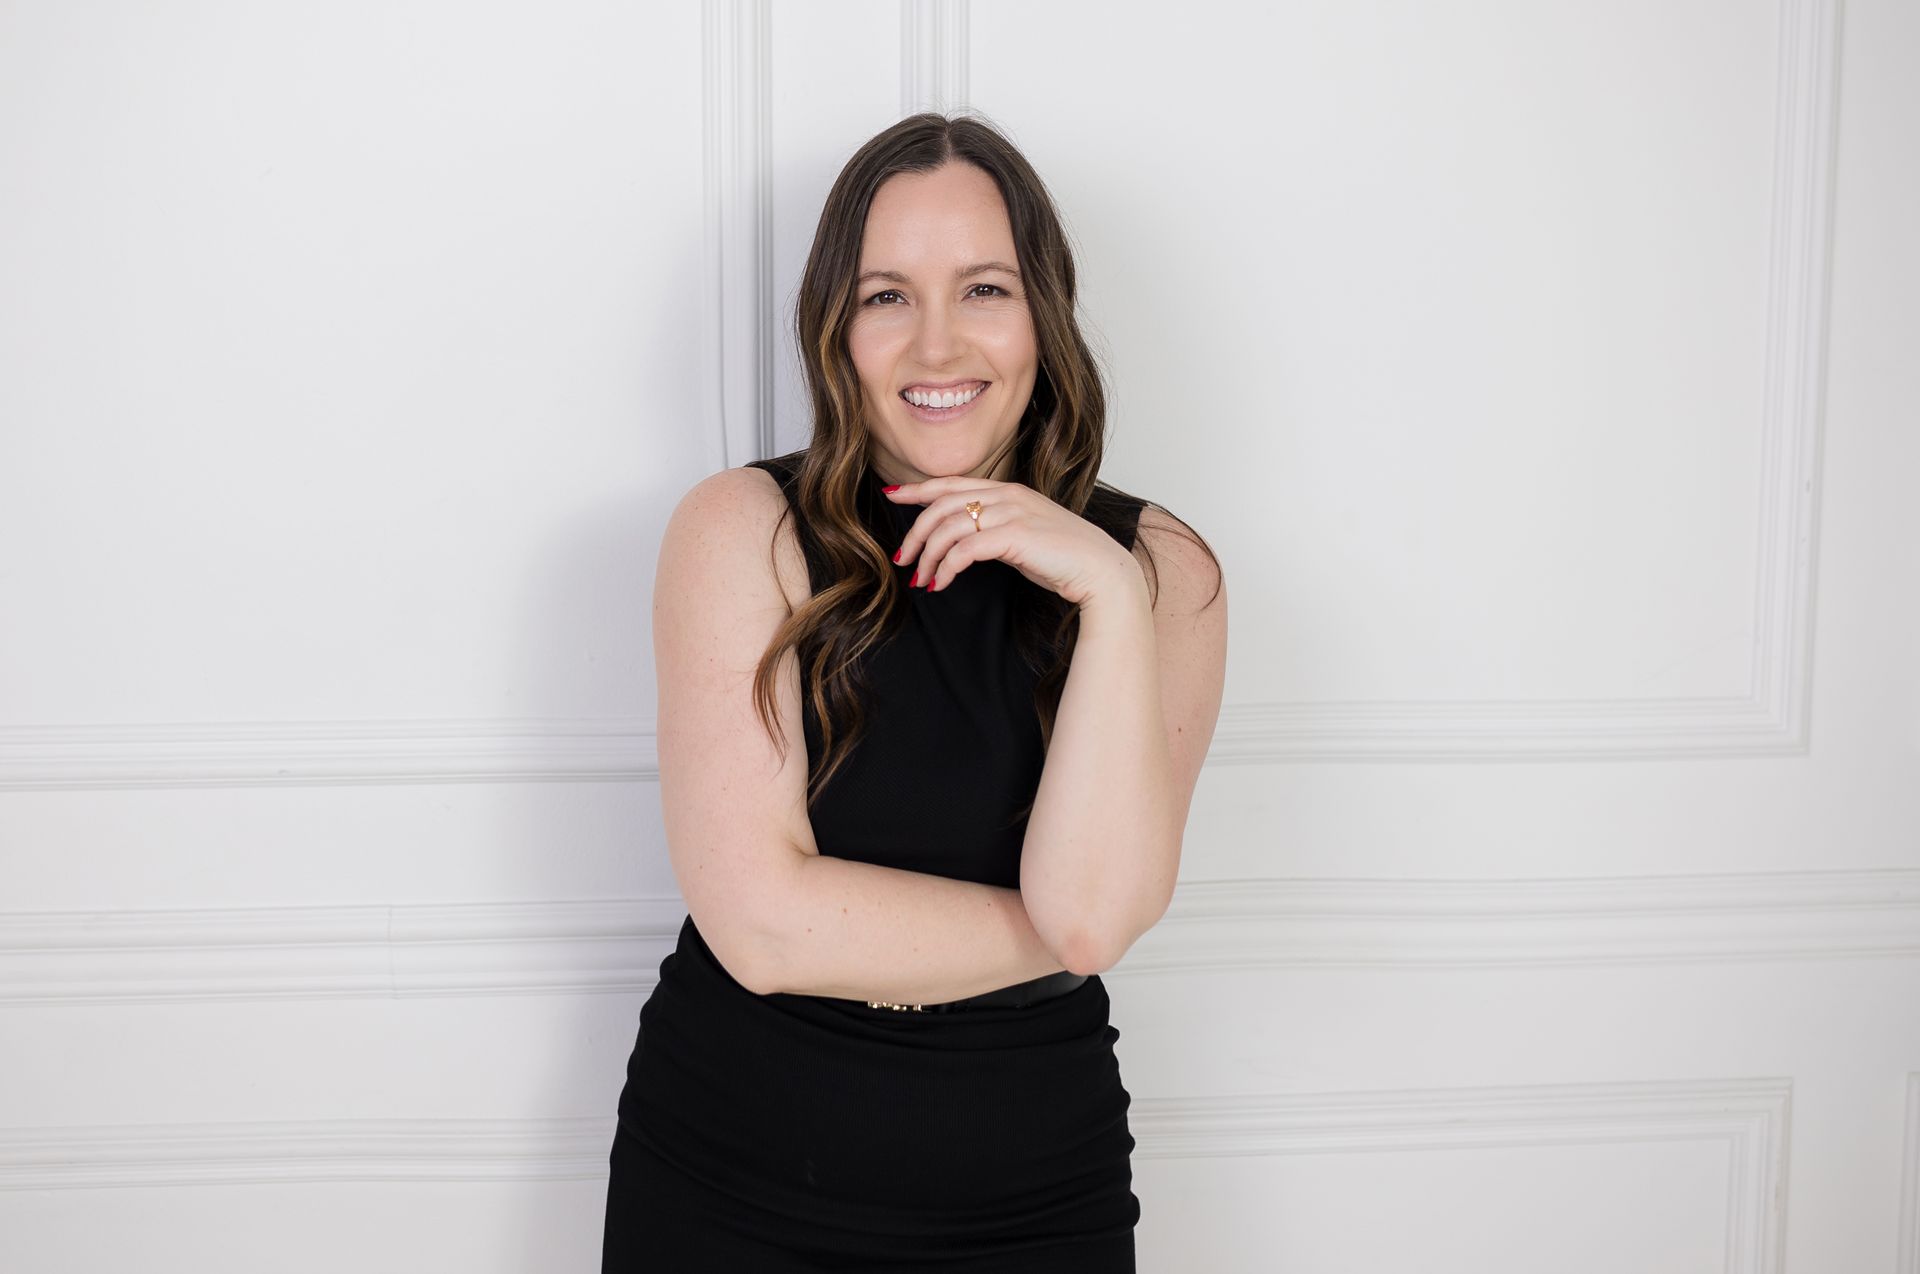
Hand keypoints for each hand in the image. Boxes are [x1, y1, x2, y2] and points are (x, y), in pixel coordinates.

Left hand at [884, 476, 1141, 608]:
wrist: (1100, 569)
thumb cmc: (1064, 558)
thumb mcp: (1024, 535)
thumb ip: (997, 529)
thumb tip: (967, 543)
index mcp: (1009, 490)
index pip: (953, 483)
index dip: (919, 489)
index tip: (894, 495)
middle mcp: (1007, 496)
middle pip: (942, 505)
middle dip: (915, 533)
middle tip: (902, 559)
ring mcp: (1011, 513)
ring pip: (949, 527)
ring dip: (928, 556)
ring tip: (922, 580)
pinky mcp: (1014, 536)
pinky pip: (964, 548)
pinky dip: (946, 568)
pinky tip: (942, 584)